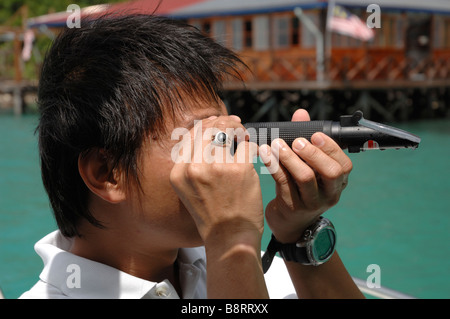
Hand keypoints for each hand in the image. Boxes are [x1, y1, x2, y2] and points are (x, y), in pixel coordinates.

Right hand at [170, 115, 262, 246]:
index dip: (204, 125)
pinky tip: (252, 150)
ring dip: (238, 129)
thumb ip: (193, 164)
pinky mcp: (239, 169)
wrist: (229, 238)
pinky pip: (247, 145)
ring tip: (243, 134)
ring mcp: (217, 167)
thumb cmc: (213, 215)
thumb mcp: (190, 190)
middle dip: (222, 122)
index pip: (189, 136)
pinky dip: (251, 144)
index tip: (216, 122)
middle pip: (207, 129)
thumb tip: (207, 133)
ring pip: (227, 131)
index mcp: (178, 173)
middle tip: (234, 124)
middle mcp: (194, 168)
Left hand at [259, 109, 352, 243]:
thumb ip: (305, 138)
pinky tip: (265, 154)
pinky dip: (274, 166)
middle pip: (331, 172)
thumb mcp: (307, 166)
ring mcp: (312, 203)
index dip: (331, 148)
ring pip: (305, 178)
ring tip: (276, 145)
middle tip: (296, 141)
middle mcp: (329, 194)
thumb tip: (301, 114)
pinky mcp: (292, 208)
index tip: (315, 135)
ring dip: (289, 158)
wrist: (289, 222)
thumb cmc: (299, 186)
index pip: (344, 165)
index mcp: (338, 182)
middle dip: (313, 153)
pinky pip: (284, 184)